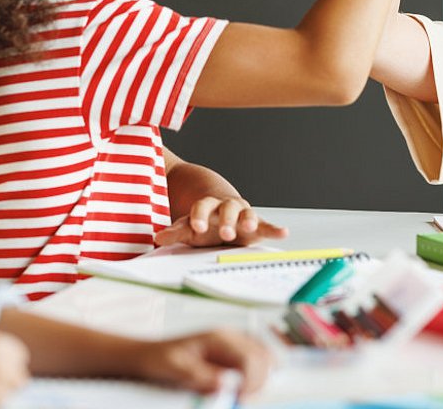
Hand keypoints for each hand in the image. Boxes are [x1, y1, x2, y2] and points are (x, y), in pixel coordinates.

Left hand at [132, 329, 271, 396]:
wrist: (149, 355)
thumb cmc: (160, 358)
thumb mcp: (177, 368)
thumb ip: (202, 376)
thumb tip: (226, 385)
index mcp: (219, 337)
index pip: (249, 357)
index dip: (251, 380)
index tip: (240, 398)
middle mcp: (230, 337)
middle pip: (261, 356)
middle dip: (259, 381)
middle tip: (244, 400)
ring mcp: (232, 343)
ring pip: (262, 356)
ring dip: (261, 377)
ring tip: (246, 396)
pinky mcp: (230, 353)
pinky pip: (254, 359)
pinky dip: (256, 374)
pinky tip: (248, 388)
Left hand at [154, 196, 287, 246]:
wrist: (220, 214)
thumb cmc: (204, 223)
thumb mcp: (188, 227)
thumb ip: (176, 232)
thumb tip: (158, 237)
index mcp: (209, 206)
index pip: (203, 207)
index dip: (199, 216)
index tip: (196, 227)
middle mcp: (227, 207)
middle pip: (227, 209)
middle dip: (226, 220)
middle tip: (225, 232)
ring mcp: (243, 214)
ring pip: (247, 213)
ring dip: (249, 220)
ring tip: (249, 227)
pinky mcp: (257, 226)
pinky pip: (266, 226)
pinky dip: (275, 229)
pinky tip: (283, 232)